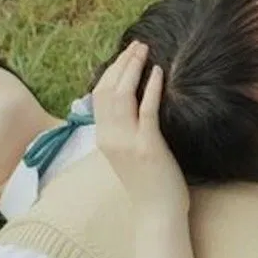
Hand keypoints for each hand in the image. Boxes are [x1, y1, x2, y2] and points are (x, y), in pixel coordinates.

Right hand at [92, 41, 188, 213]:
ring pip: (123, 95)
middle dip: (122, 63)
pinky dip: (151, 88)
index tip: (125, 55)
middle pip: (108, 89)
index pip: (99, 95)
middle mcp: (110, 137)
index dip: (110, 71)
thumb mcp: (126, 153)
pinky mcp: (147, 145)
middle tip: (137, 45)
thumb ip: (122, 131)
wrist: (157, 212)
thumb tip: (128, 106)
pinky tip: (159, 72)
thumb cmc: (148, 184)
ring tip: (145, 51)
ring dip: (134, 68)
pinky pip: (147, 109)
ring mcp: (127, 141)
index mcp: (102, 138)